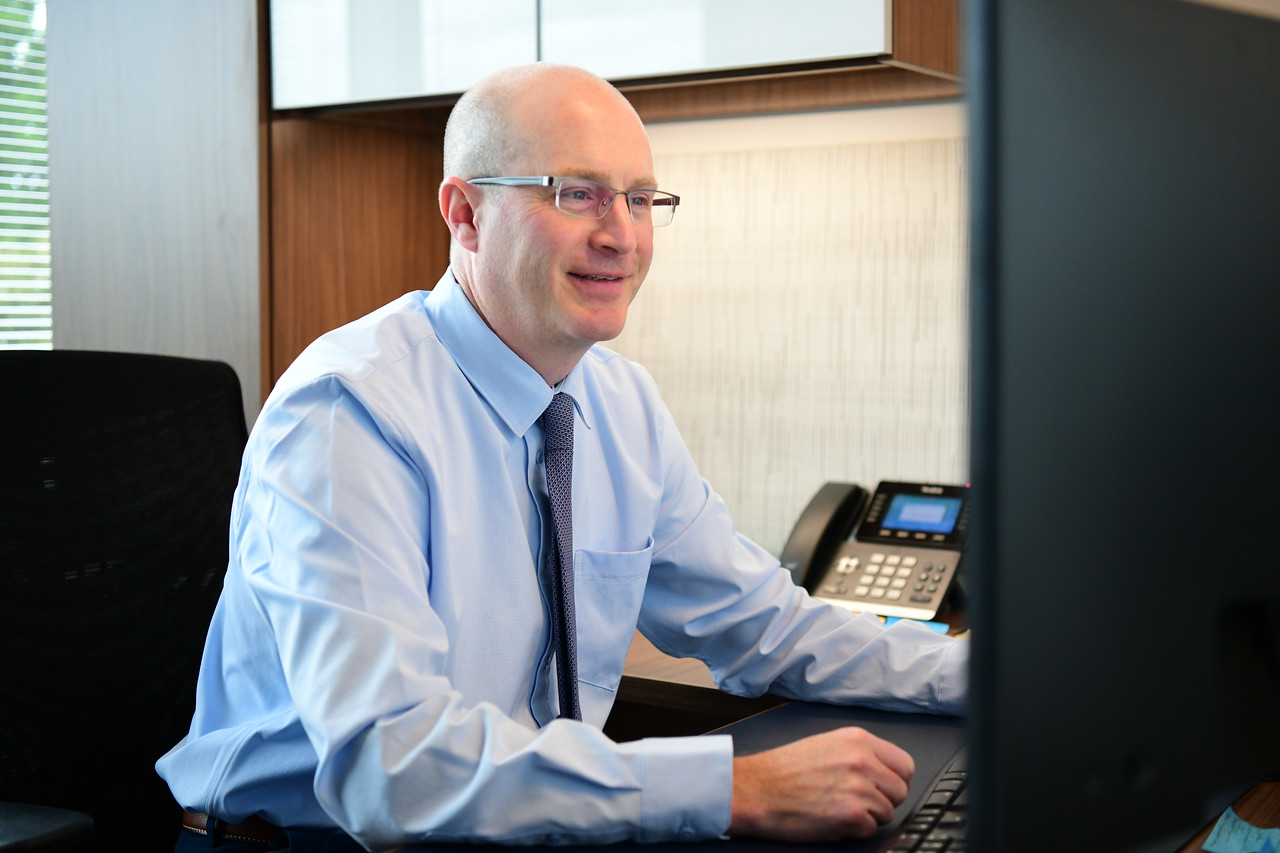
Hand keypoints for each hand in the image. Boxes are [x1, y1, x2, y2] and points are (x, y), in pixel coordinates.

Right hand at [728, 726, 914, 841]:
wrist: (754, 789)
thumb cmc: (783, 770)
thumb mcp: (827, 745)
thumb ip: (860, 754)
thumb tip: (885, 771)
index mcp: (858, 739)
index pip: (904, 765)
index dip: (894, 780)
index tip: (882, 787)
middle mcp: (862, 760)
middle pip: (900, 791)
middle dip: (882, 800)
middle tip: (855, 800)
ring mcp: (858, 788)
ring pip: (887, 812)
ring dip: (866, 816)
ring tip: (837, 807)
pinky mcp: (851, 815)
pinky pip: (871, 830)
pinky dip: (854, 830)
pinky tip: (831, 818)